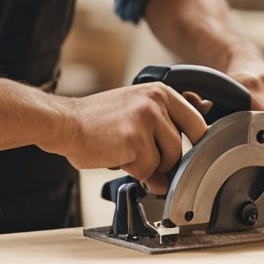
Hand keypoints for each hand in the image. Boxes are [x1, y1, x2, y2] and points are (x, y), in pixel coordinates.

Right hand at [47, 84, 207, 193]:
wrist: (66, 124)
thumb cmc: (97, 122)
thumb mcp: (135, 112)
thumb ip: (161, 131)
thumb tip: (180, 167)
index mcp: (161, 92)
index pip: (197, 123)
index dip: (191, 145)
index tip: (180, 155)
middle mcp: (156, 101)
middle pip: (182, 148)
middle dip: (166, 162)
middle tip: (145, 160)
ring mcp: (146, 119)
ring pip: (167, 161)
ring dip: (149, 167)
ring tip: (126, 153)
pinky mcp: (135, 140)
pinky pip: (147, 170)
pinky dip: (133, 172)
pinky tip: (116, 156)